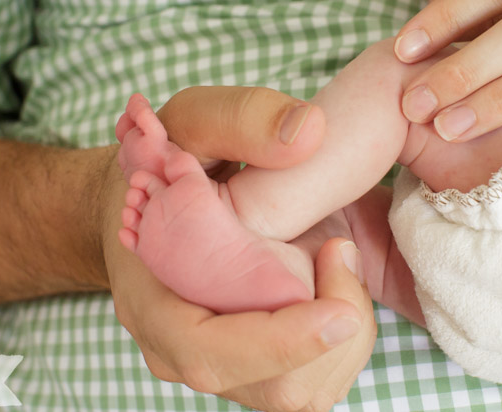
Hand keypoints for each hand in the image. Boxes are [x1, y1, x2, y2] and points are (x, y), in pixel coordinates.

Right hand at [103, 86, 376, 410]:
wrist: (156, 197)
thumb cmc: (167, 160)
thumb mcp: (193, 120)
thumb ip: (241, 117)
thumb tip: (309, 132)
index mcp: (153, 302)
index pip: (210, 353)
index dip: (281, 343)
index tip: (341, 309)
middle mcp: (183, 349)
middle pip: (276, 387)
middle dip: (334, 331)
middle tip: (341, 246)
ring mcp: (224, 363)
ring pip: (306, 390)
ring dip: (348, 331)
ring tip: (336, 251)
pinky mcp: (258, 363)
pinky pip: (320, 376)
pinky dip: (347, 333)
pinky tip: (334, 274)